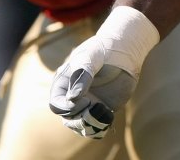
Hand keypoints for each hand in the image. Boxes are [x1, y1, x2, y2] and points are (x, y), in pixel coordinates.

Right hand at [49, 6, 157, 138]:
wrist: (123, 53)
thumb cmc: (103, 50)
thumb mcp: (92, 57)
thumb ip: (82, 75)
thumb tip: (72, 97)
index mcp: (63, 83)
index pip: (56, 105)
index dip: (67, 108)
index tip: (86, 100)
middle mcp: (72, 97)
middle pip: (67, 119)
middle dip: (81, 118)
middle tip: (99, 106)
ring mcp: (86, 106)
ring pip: (81, 127)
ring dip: (92, 125)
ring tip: (107, 112)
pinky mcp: (100, 111)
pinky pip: (96, 129)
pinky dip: (102, 127)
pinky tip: (111, 115)